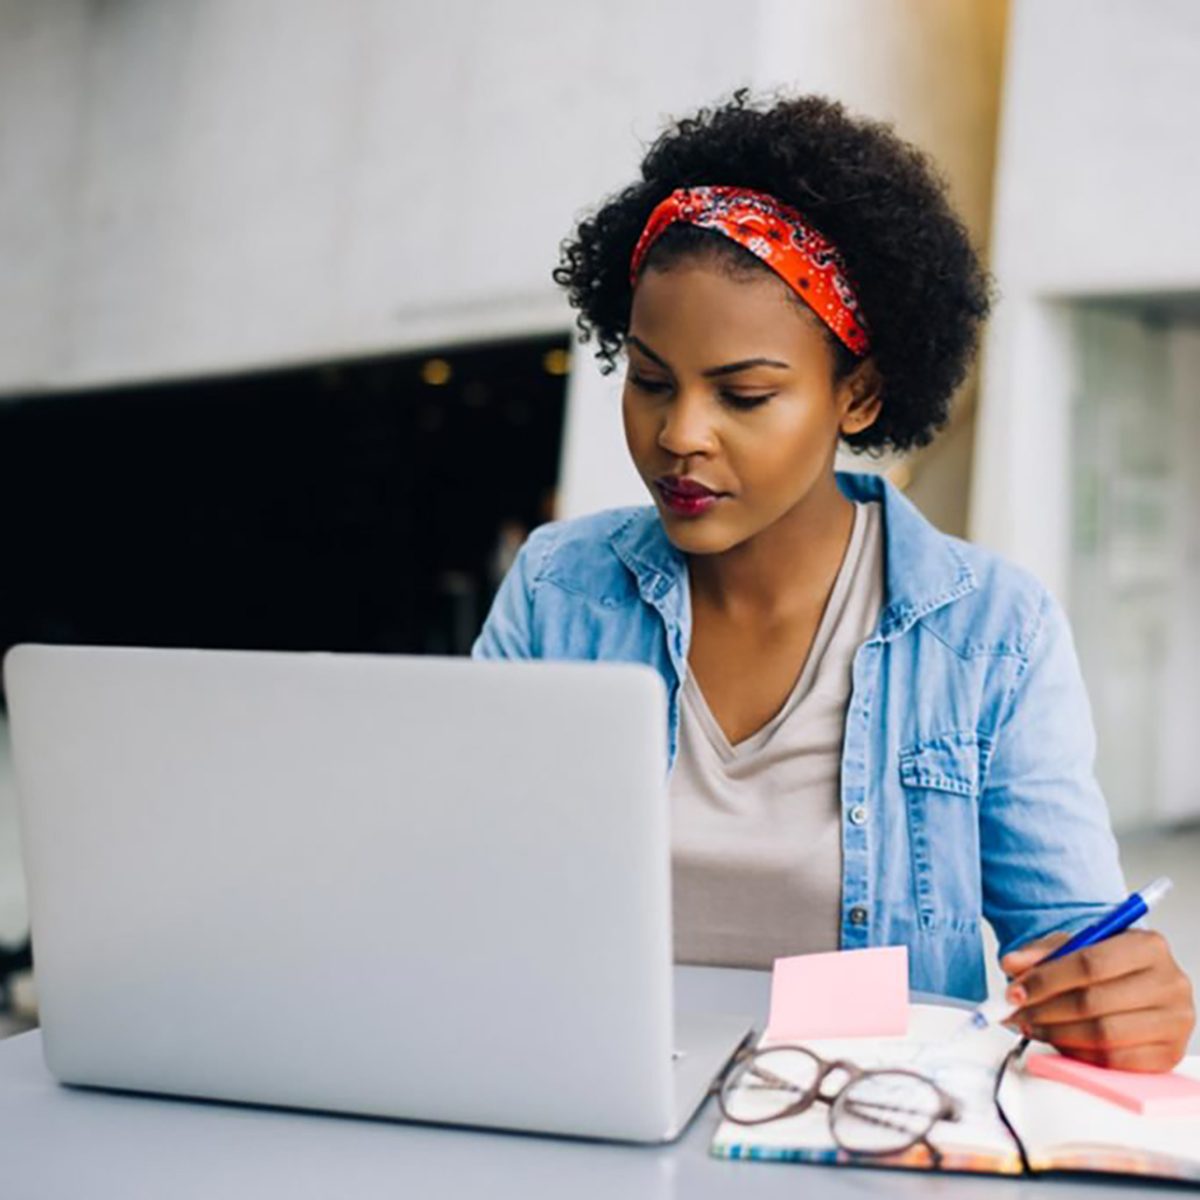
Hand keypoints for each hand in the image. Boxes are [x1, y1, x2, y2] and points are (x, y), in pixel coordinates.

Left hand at [999, 929, 1194, 1071]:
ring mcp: (1174, 1022)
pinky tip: (1059, 1041)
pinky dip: (1080, 1053)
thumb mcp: (1075, 944)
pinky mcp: (1169, 1055)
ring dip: (1057, 1033)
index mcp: (1148, 946)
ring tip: (1032, 1026)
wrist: (1141, 982)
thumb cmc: (1110, 963)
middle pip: (1094, 1002)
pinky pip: (1116, 1061)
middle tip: (1017, 1013)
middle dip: (1045, 1010)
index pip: (1089, 964)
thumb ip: (1041, 953)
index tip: (1015, 991)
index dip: (1045, 980)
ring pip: (1103, 1035)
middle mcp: (1169, 983)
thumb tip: (1012, 965)